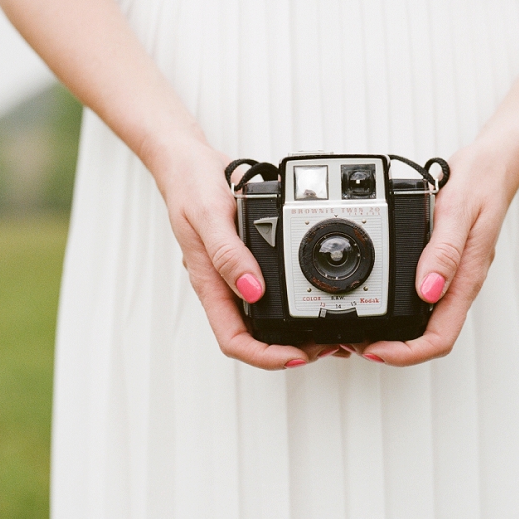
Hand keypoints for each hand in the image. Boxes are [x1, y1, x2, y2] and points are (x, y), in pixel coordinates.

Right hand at [151, 134, 332, 369]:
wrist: (189, 162)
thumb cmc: (190, 186)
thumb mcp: (210, 216)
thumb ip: (229, 254)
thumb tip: (252, 290)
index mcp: (210, 283)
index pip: (234, 339)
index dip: (265, 356)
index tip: (297, 357)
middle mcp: (225, 285)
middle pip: (255, 336)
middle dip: (290, 349)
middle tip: (327, 345)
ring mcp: (238, 275)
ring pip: (265, 317)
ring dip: (296, 330)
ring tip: (330, 330)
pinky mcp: (251, 261)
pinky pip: (273, 290)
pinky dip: (296, 299)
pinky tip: (316, 296)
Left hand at [350, 137, 518, 366]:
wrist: (494, 165)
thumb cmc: (482, 183)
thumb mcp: (458, 211)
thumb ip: (444, 251)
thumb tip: (428, 291)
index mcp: (465, 278)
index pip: (440, 337)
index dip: (406, 353)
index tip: (375, 350)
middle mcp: (458, 284)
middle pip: (429, 337)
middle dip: (394, 349)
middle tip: (358, 342)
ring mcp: (451, 277)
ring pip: (425, 321)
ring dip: (395, 333)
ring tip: (362, 328)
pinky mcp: (443, 266)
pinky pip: (422, 298)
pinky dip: (398, 307)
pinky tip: (379, 297)